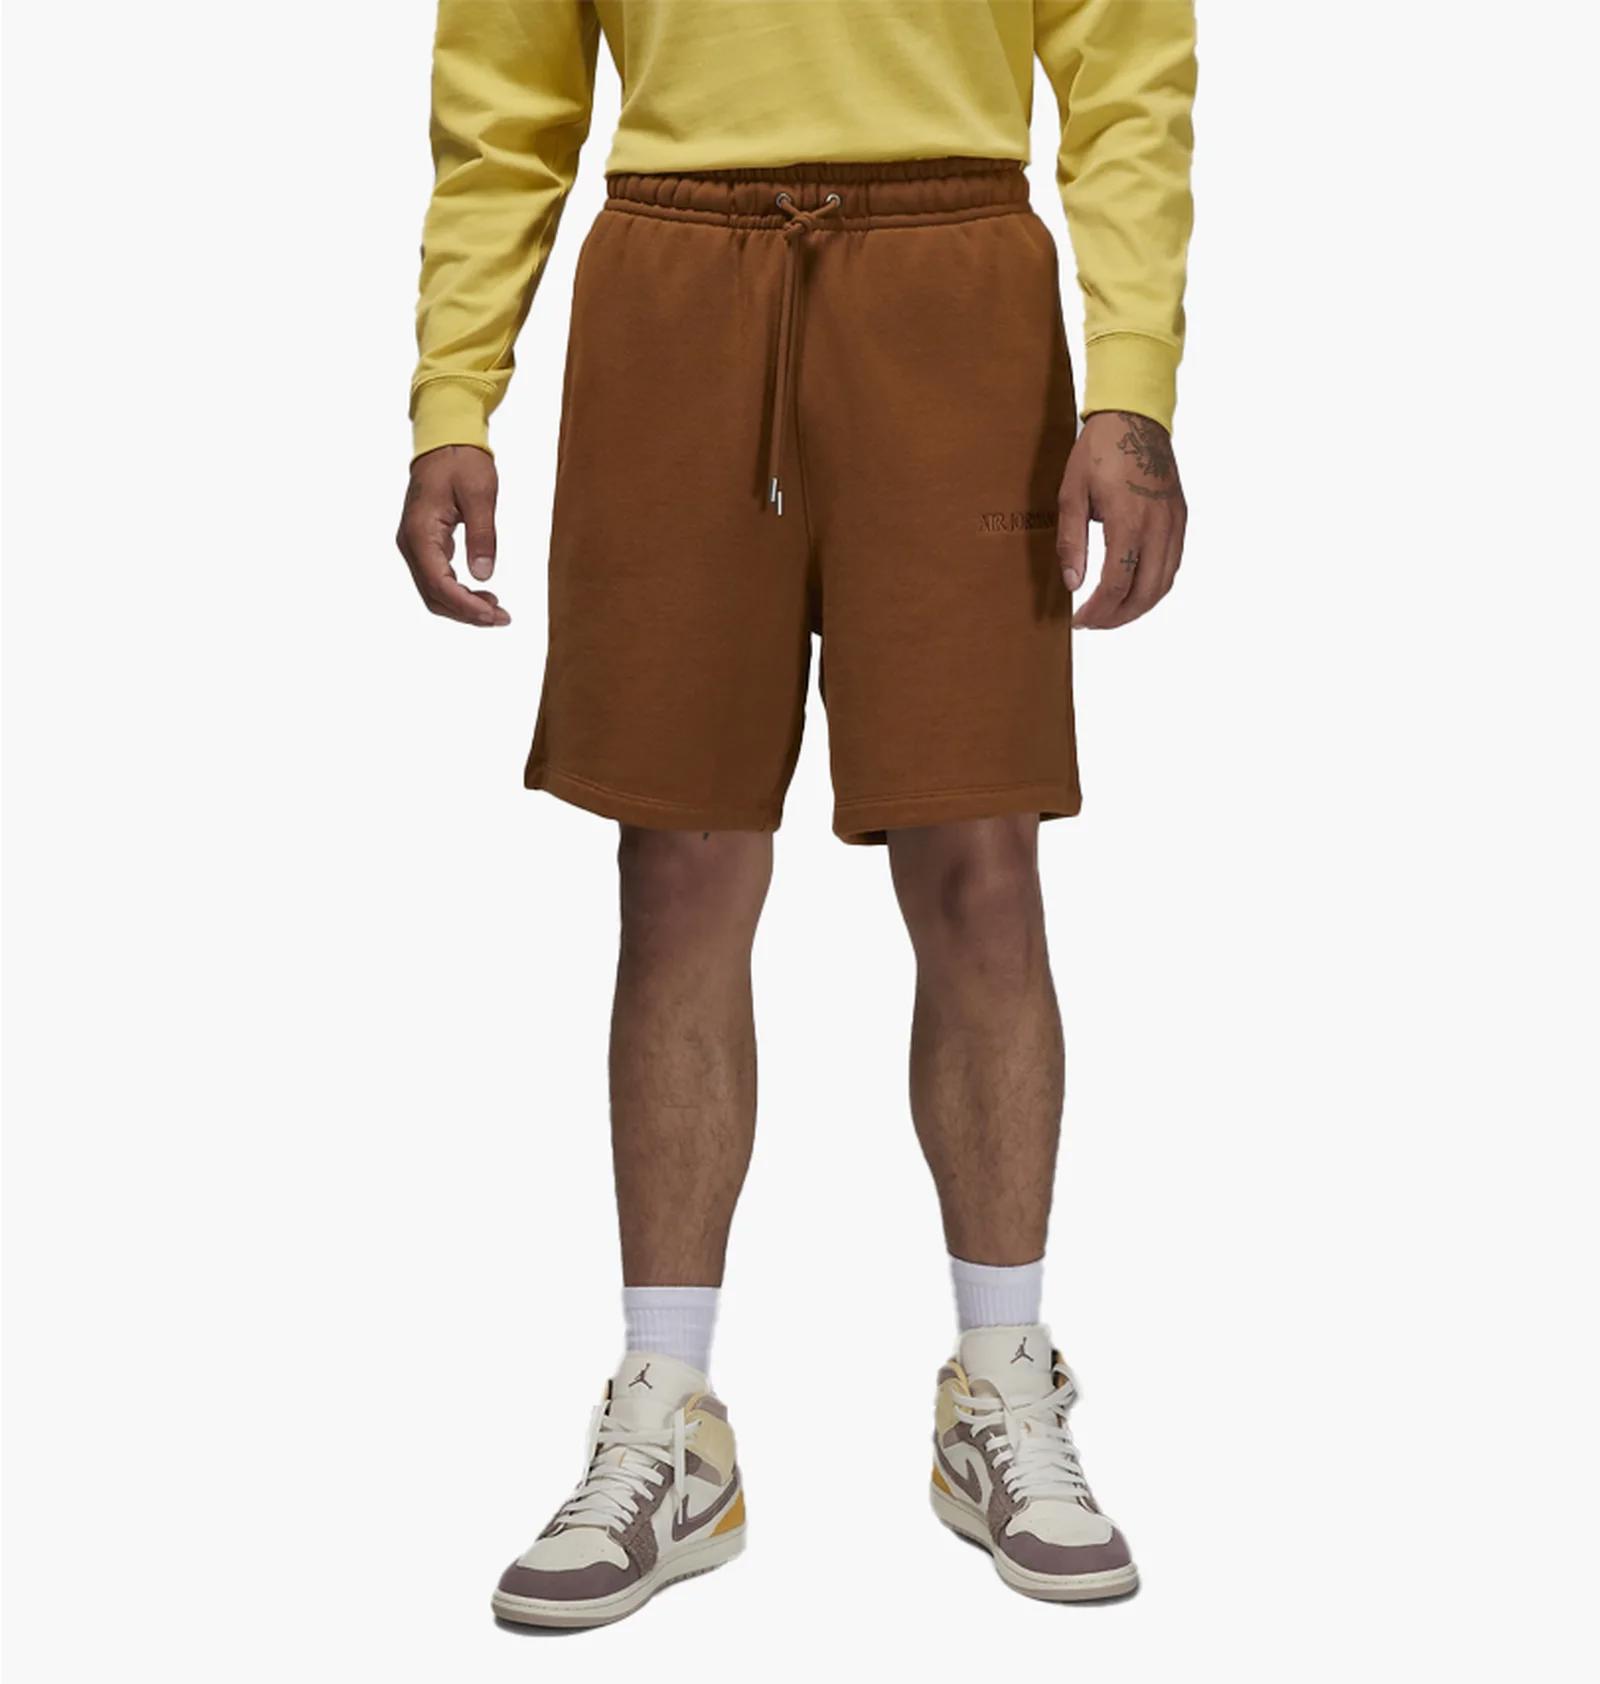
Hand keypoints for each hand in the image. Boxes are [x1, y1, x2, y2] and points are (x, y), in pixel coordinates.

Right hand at [395, 445, 509, 626]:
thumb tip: (483, 575)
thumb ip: (482, 535)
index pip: (438, 583)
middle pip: (433, 595)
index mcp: (420, 532)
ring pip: (434, 591)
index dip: (466, 606)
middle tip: (502, 618)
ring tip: (496, 611)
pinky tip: (482, 595)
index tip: (493, 615)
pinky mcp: (424, 544)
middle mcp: (411, 543)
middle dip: (466, 612)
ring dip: (463, 606)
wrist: (445, 441)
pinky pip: (437, 578)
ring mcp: (414, 545)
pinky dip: (458, 593)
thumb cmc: (462, 461)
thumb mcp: (480, 494)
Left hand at [1056, 411, 1186, 629]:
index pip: (1117, 583)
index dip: (1098, 610)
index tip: (1079, 620)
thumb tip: (1072, 583)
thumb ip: (1071, 541)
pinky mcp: (1180, 517)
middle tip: (1094, 623)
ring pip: (1164, 583)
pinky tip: (1134, 590)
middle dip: (1118, 616)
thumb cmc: (1098, 450)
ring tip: (1112, 613)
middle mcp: (1159, 526)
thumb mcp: (1072, 493)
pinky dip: (1155, 586)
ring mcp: (1174, 522)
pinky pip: (1173, 564)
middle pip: (1145, 592)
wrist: (1135, 415)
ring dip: (1139, 606)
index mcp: (1129, 520)